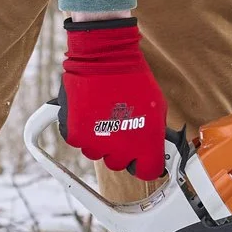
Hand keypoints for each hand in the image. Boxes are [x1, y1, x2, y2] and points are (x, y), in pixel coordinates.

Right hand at [60, 17, 167, 179]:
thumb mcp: (158, 108)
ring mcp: (95, 143)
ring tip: (104, 115)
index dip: (145, 164)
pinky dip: (82, 130)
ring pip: (96, 153)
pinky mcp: (74, 134)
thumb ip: (155, 134)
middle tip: (121, 127)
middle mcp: (119, 149)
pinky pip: (78, 141)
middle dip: (120, 149)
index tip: (143, 158)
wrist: (104, 59)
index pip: (147, 172)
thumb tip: (155, 149)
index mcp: (145, 145)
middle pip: (118, 163)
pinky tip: (89, 112)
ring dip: (100, 140)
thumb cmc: (134, 79)